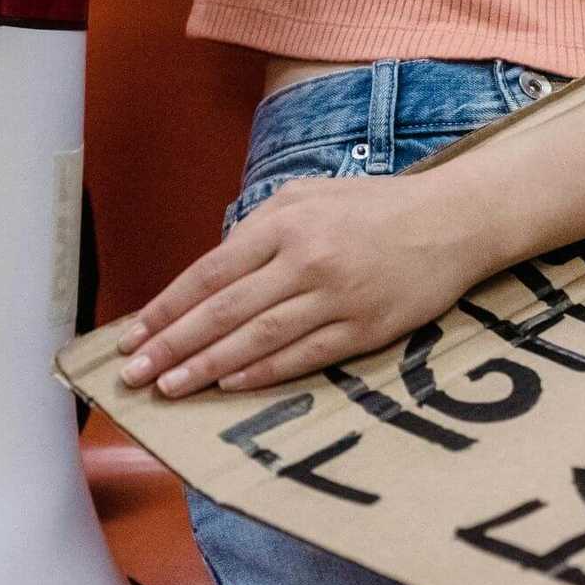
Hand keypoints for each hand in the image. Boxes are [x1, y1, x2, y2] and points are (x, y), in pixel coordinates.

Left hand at [116, 171, 500, 395]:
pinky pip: (303, 356)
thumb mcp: (310, 195)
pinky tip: (230, 384)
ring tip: (170, 389)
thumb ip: (259, 228)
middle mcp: (305, 260)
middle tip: (133, 375)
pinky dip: (262, 372)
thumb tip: (214, 271)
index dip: (165, 309)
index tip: (131, 337)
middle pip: (223, 311)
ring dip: (206, 367)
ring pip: (256, 339)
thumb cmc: (376, 207)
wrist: (452, 221)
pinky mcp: (364, 328)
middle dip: (171, 346)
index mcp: (284, 223)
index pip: (208, 273)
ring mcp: (336, 297)